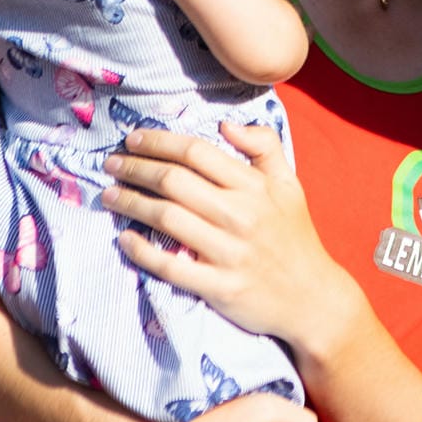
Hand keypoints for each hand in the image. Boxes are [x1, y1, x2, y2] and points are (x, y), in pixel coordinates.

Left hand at [103, 124, 362, 355]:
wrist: (312, 297)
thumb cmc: (294, 236)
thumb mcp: (290, 185)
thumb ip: (265, 147)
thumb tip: (226, 125)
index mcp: (256, 187)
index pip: (198, 153)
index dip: (160, 142)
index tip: (134, 138)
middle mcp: (242, 215)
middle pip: (175, 181)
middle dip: (136, 168)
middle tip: (111, 164)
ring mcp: (230, 252)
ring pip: (167, 219)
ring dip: (130, 203)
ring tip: (109, 195)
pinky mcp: (220, 287)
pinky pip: (171, 266)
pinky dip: (142, 252)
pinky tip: (124, 239)